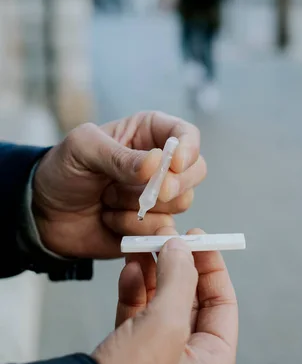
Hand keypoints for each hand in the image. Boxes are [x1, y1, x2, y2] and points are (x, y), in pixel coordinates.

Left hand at [32, 112, 205, 257]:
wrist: (43, 213)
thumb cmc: (63, 170)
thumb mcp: (82, 148)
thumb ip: (118, 155)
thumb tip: (157, 163)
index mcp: (149, 134)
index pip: (187, 135)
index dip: (188, 149)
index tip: (174, 164)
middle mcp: (161, 164)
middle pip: (196, 171)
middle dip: (172, 185)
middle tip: (148, 195)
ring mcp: (159, 196)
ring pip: (181, 202)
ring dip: (142, 207)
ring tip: (108, 200)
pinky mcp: (152, 225)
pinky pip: (162, 229)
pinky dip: (133, 228)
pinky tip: (109, 219)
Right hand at [93, 228, 237, 363]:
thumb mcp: (164, 326)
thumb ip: (178, 280)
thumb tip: (180, 247)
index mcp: (211, 362)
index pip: (222, 303)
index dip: (212, 267)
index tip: (198, 239)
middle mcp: (188, 360)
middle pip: (190, 298)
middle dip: (178, 264)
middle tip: (166, 237)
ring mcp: (157, 357)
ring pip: (161, 300)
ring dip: (153, 271)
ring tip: (144, 246)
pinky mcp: (128, 353)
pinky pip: (138, 311)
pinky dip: (134, 287)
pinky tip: (129, 269)